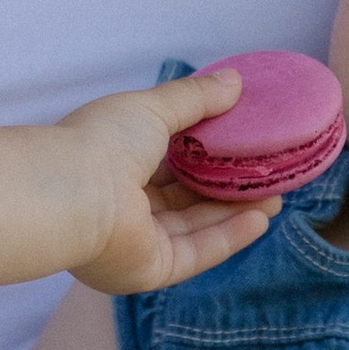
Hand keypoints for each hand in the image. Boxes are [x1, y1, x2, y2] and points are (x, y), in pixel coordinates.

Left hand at [61, 72, 275, 296]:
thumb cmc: (103, 142)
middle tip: (268, 175)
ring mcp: (136, 241)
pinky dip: (228, 237)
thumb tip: (235, 81)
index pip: (166, 163)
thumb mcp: (153, 108)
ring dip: (235, 212)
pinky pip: (196, 252)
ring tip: (276, 196)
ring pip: (195, 227)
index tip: (244, 145)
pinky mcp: (150, 269)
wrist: (72, 194)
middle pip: (185, 200)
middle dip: (228, 189)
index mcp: (115, 165)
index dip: (206, 155)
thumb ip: (195, 98)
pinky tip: (259, 219)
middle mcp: (122, 207)